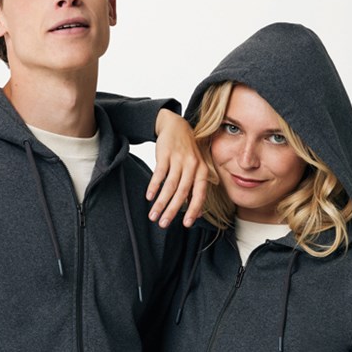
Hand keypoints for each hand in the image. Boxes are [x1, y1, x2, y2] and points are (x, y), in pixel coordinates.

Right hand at [147, 109, 208, 227]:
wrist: (176, 126)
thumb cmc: (187, 152)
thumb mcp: (196, 168)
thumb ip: (196, 190)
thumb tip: (197, 214)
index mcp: (202, 171)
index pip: (199, 194)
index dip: (193, 210)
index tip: (186, 224)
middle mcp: (192, 165)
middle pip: (181, 193)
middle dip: (172, 211)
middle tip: (163, 224)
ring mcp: (178, 159)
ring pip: (169, 186)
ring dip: (160, 203)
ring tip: (153, 215)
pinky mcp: (165, 154)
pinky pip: (159, 173)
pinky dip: (154, 186)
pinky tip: (149, 197)